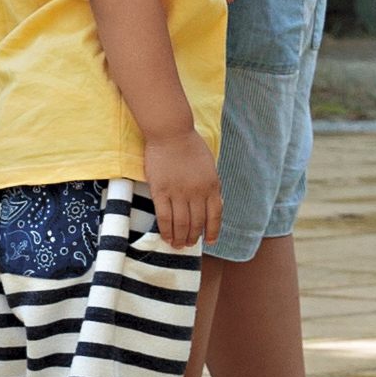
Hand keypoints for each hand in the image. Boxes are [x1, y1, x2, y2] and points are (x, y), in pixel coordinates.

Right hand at [140, 117, 217, 251]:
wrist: (170, 131)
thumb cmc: (190, 146)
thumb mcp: (209, 166)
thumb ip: (211, 186)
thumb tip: (213, 206)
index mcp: (212, 186)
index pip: (215, 216)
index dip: (213, 231)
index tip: (210, 242)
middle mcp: (197, 192)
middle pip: (197, 223)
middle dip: (194, 237)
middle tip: (189, 244)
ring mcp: (178, 192)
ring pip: (181, 223)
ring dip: (180, 238)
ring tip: (178, 245)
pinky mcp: (160, 191)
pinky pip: (164, 216)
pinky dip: (166, 230)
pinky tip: (166, 237)